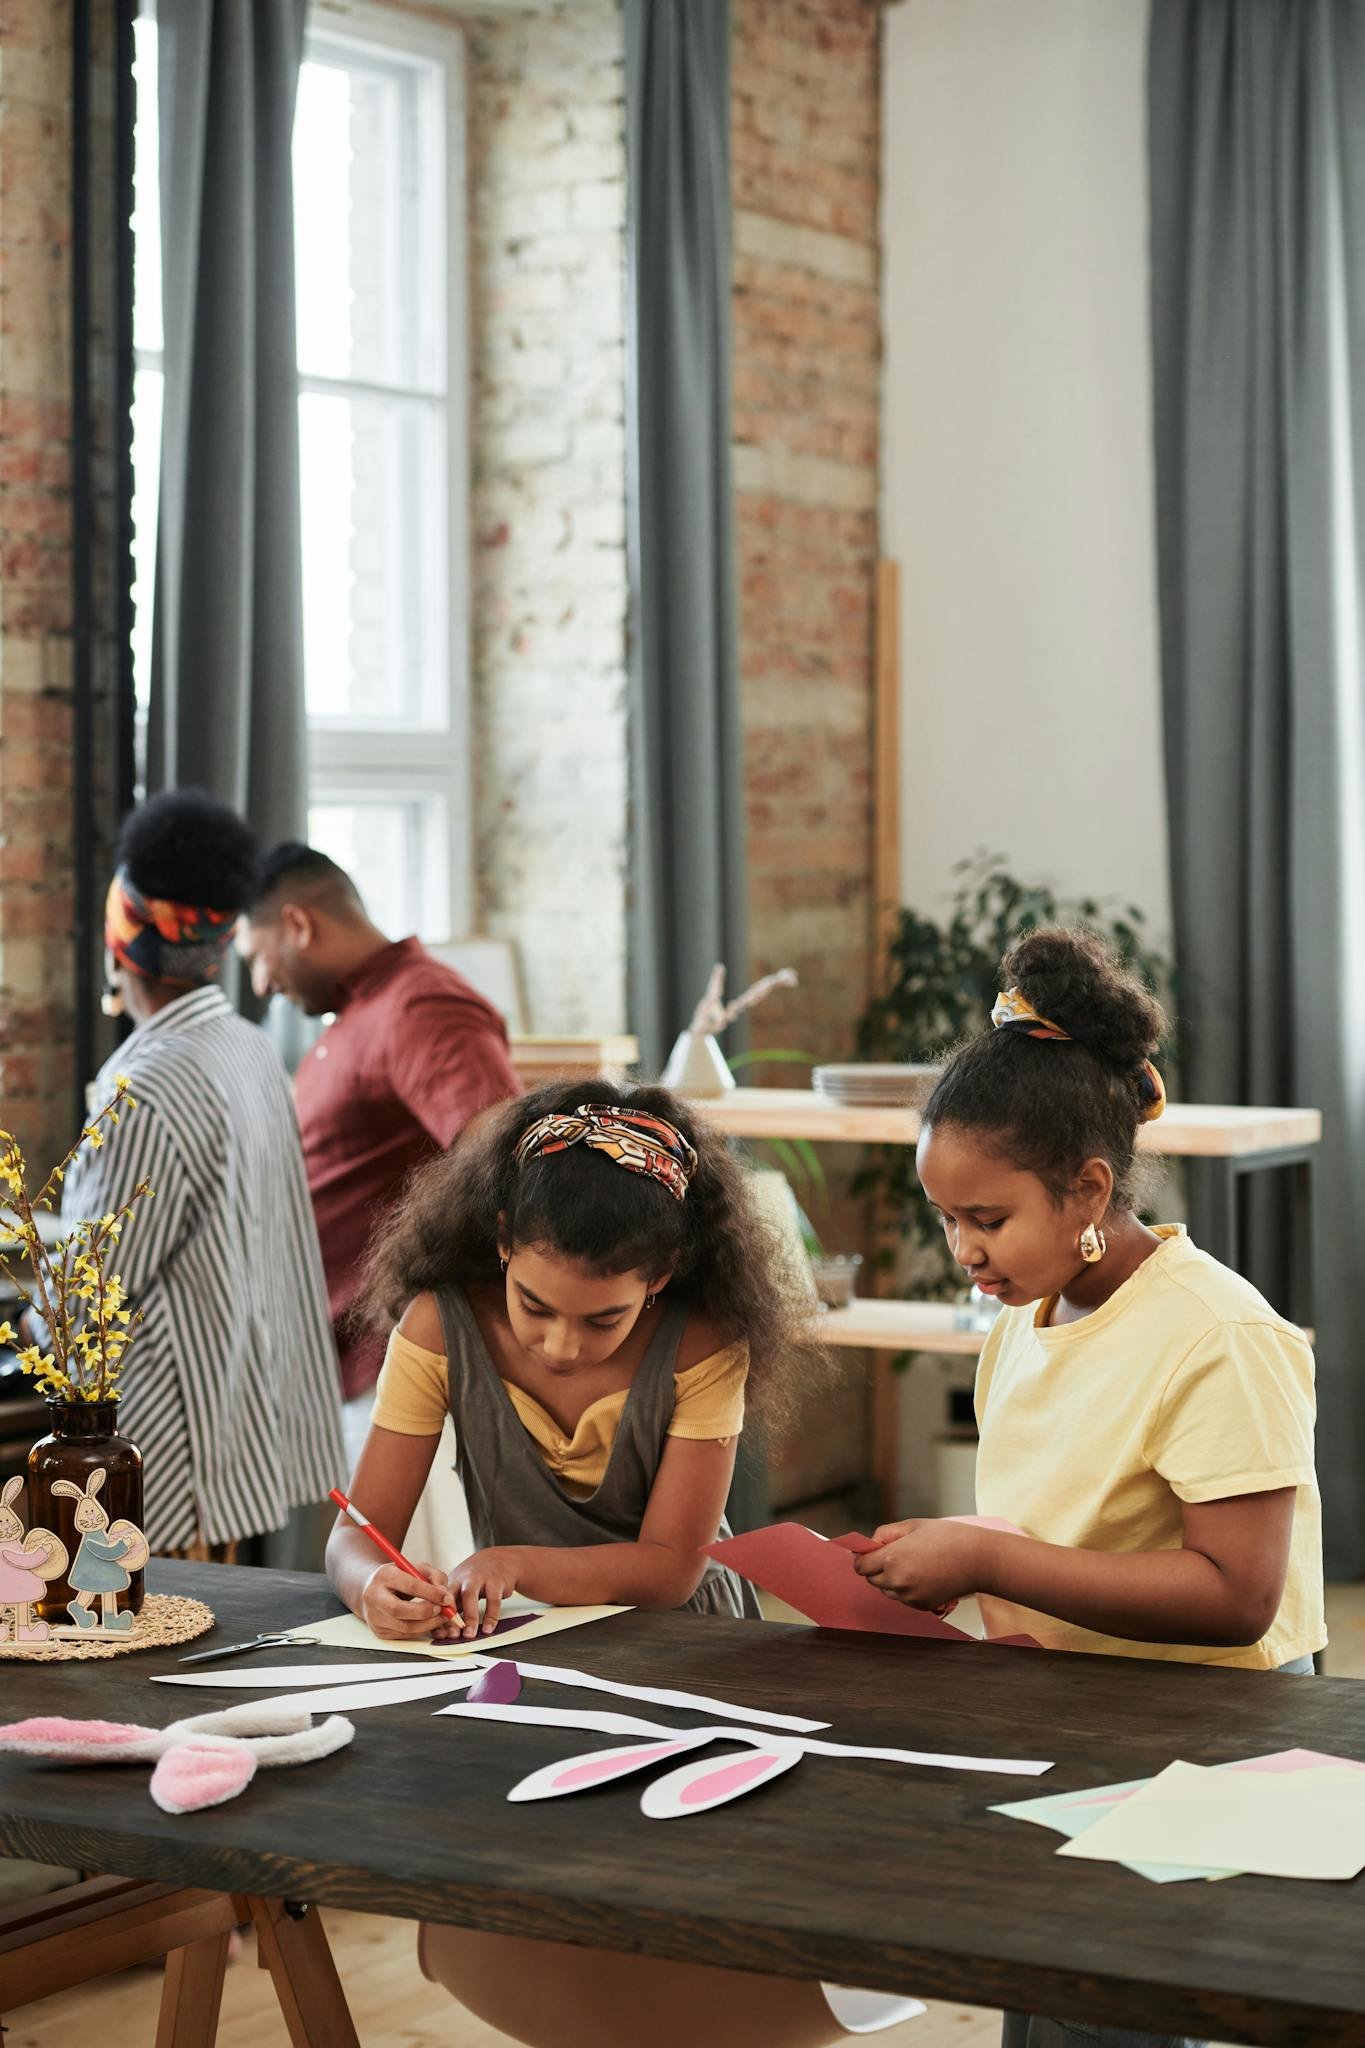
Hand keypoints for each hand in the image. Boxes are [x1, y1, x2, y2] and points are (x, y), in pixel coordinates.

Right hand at [358, 1560, 449, 1640]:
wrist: (375, 1589)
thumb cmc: (400, 1577)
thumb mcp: (416, 1568)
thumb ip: (434, 1576)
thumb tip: (446, 1595)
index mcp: (384, 1575)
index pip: (409, 1586)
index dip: (431, 1593)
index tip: (447, 1598)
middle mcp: (374, 1597)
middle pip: (400, 1610)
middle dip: (426, 1612)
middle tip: (442, 1610)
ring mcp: (374, 1616)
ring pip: (403, 1627)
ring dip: (427, 1625)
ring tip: (440, 1617)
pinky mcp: (379, 1631)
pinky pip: (404, 1635)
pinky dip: (420, 1630)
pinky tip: (429, 1623)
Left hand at [438, 1546, 523, 1641]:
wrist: (499, 1559)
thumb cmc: (476, 1578)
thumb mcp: (461, 1588)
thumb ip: (452, 1608)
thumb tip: (441, 1632)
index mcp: (451, 1582)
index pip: (439, 1600)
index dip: (439, 1617)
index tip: (440, 1634)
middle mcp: (462, 1579)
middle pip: (451, 1596)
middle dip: (450, 1617)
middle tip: (452, 1635)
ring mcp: (479, 1578)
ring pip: (470, 1596)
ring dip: (469, 1617)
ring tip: (469, 1634)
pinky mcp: (496, 1581)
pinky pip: (493, 1600)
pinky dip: (491, 1616)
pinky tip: (488, 1628)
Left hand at [854, 1518, 990, 1612]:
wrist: (979, 1559)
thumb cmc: (949, 1537)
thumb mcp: (913, 1525)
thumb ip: (886, 1534)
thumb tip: (870, 1544)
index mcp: (892, 1559)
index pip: (861, 1566)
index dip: (864, 1557)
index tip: (872, 1551)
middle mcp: (898, 1581)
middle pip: (872, 1580)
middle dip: (877, 1567)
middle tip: (897, 1554)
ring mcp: (910, 1597)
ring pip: (887, 1591)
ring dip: (892, 1579)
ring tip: (914, 1563)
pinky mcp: (922, 1606)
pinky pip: (904, 1598)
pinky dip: (907, 1588)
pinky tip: (924, 1574)